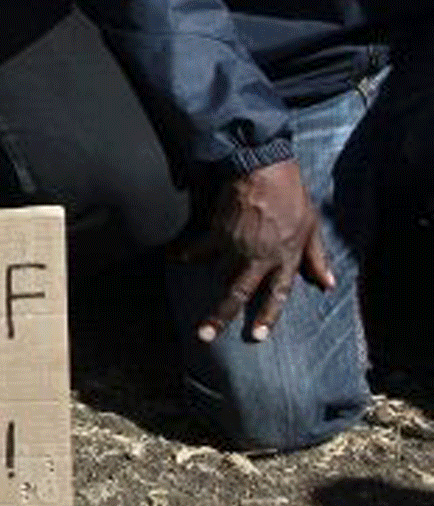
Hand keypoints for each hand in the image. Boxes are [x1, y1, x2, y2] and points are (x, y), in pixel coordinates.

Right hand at [181, 158, 332, 341]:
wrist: (265, 170)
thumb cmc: (293, 197)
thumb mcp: (312, 228)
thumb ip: (317, 258)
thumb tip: (328, 283)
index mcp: (286, 257)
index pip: (278, 294)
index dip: (267, 316)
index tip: (256, 335)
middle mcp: (260, 256)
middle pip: (239, 292)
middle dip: (221, 316)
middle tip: (205, 335)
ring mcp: (237, 245)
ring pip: (221, 273)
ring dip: (215, 281)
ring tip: (206, 289)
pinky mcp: (219, 231)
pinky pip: (201, 249)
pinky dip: (189, 253)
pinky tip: (177, 258)